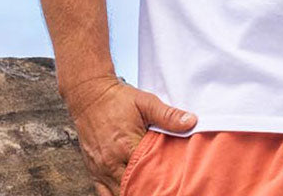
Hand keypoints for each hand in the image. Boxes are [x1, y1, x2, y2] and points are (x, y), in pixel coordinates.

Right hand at [62, 74, 197, 195]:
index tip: (171, 184)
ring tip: (147, 192)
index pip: (147, 174)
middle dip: (146, 191)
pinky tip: (127, 194)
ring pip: (117, 195)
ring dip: (132, 193)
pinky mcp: (93, 171)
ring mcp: (100, 169)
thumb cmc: (118, 99)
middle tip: (161, 190)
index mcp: (127, 147)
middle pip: (131, 189)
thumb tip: (191, 121)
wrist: (90, 96)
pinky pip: (103, 194)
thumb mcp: (146, 102)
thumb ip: (168, 115)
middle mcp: (111, 163)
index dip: (160, 181)